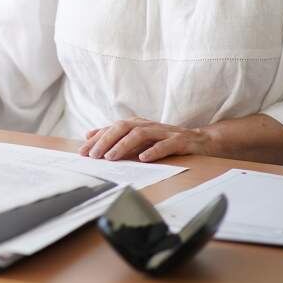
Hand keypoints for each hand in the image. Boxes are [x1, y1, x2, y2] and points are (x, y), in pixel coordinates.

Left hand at [78, 117, 212, 162]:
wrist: (200, 140)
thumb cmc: (165, 140)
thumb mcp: (139, 138)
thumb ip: (117, 137)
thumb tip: (90, 136)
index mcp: (137, 124)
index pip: (112, 128)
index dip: (97, 138)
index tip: (82, 151)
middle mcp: (148, 125)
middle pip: (123, 127)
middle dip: (106, 140)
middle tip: (93, 155)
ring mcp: (163, 132)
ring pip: (140, 134)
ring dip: (123, 145)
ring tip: (111, 157)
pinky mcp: (179, 141)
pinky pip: (164, 145)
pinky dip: (153, 151)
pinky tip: (143, 158)